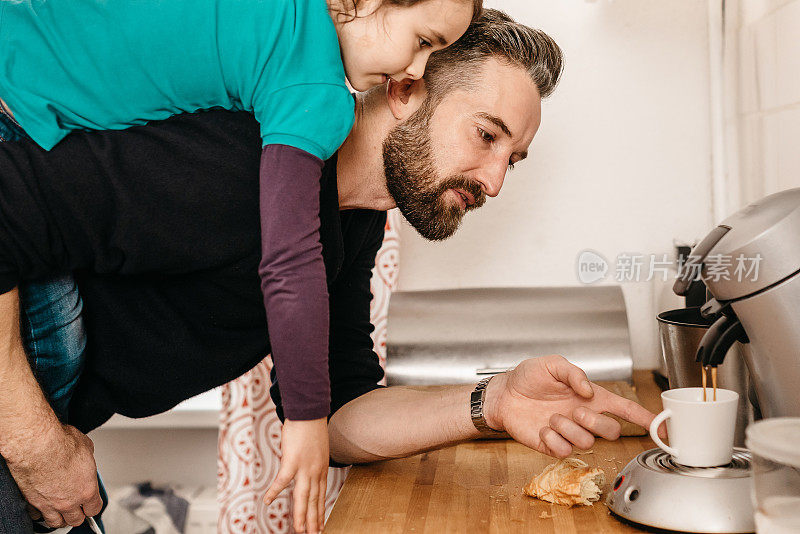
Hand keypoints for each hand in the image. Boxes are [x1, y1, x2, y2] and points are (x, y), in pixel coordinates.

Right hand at [5, 424, 101, 527]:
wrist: (36, 446)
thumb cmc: (60, 444)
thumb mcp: (86, 446)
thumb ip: (88, 457)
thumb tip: (85, 456)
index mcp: (86, 489)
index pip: (94, 508)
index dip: (92, 505)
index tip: (91, 503)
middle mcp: (69, 501)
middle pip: (76, 520)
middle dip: (77, 514)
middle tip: (76, 507)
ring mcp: (49, 504)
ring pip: (56, 522)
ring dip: (59, 518)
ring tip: (60, 511)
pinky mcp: (32, 502)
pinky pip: (36, 516)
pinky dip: (39, 512)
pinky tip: (42, 506)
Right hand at [263, 417, 328, 533]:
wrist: (310, 412)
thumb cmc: (311, 428)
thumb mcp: (318, 449)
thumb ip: (313, 462)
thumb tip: (306, 468)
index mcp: (321, 469)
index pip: (321, 495)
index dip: (320, 512)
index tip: (321, 525)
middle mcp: (316, 471)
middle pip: (314, 500)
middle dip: (313, 520)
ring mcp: (305, 467)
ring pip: (303, 497)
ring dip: (301, 515)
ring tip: (299, 530)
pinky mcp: (293, 460)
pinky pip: (283, 480)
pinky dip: (275, 491)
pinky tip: (267, 501)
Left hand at [484, 355, 661, 457]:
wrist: (504, 395)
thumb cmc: (529, 377)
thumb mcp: (552, 364)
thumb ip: (573, 373)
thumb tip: (589, 390)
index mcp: (591, 398)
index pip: (625, 410)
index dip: (646, 419)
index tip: (663, 428)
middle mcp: (584, 417)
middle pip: (612, 432)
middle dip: (596, 422)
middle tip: (576, 410)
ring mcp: (570, 433)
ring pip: (588, 442)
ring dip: (569, 428)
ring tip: (552, 416)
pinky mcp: (553, 446)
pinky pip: (565, 451)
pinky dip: (553, 438)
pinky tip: (543, 427)